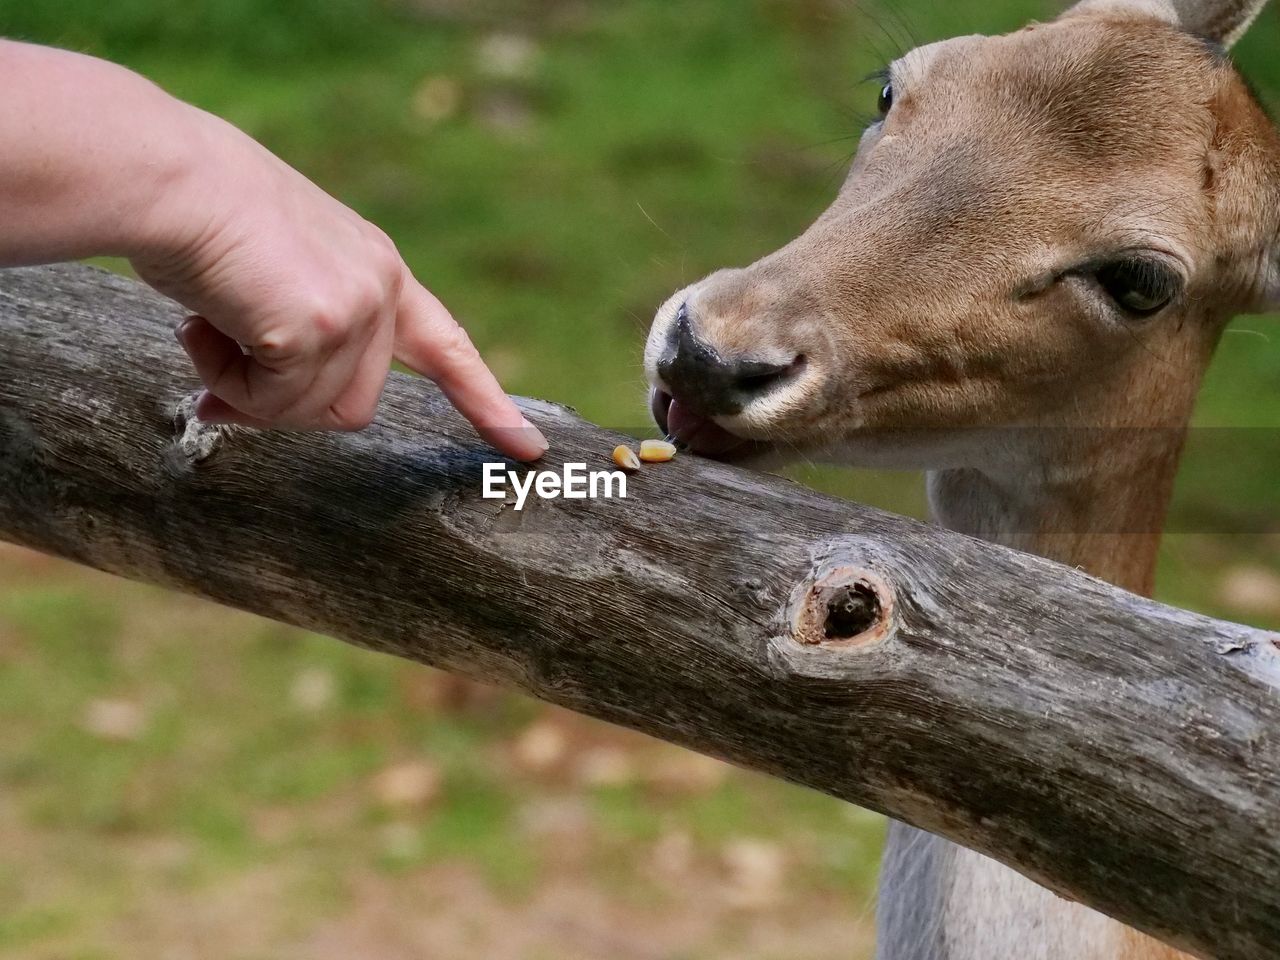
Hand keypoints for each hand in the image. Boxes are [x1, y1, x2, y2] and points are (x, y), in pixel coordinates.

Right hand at [133, 114, 546, 460]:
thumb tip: (240, 410)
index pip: (445, 346)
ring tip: (211, 326)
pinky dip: (226, 380)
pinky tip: (203, 324)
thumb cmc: (203, 221)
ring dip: (249, 390)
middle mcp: (381, 288)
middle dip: (283, 405)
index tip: (527, 447)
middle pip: (354, 408)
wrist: (169, 177)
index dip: (484, 400)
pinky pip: (271, 400)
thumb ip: (293, 335)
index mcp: (379, 270)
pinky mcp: (320, 326)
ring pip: (312, 412)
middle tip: (223, 371)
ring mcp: (358, 308)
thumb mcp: (275, 276)